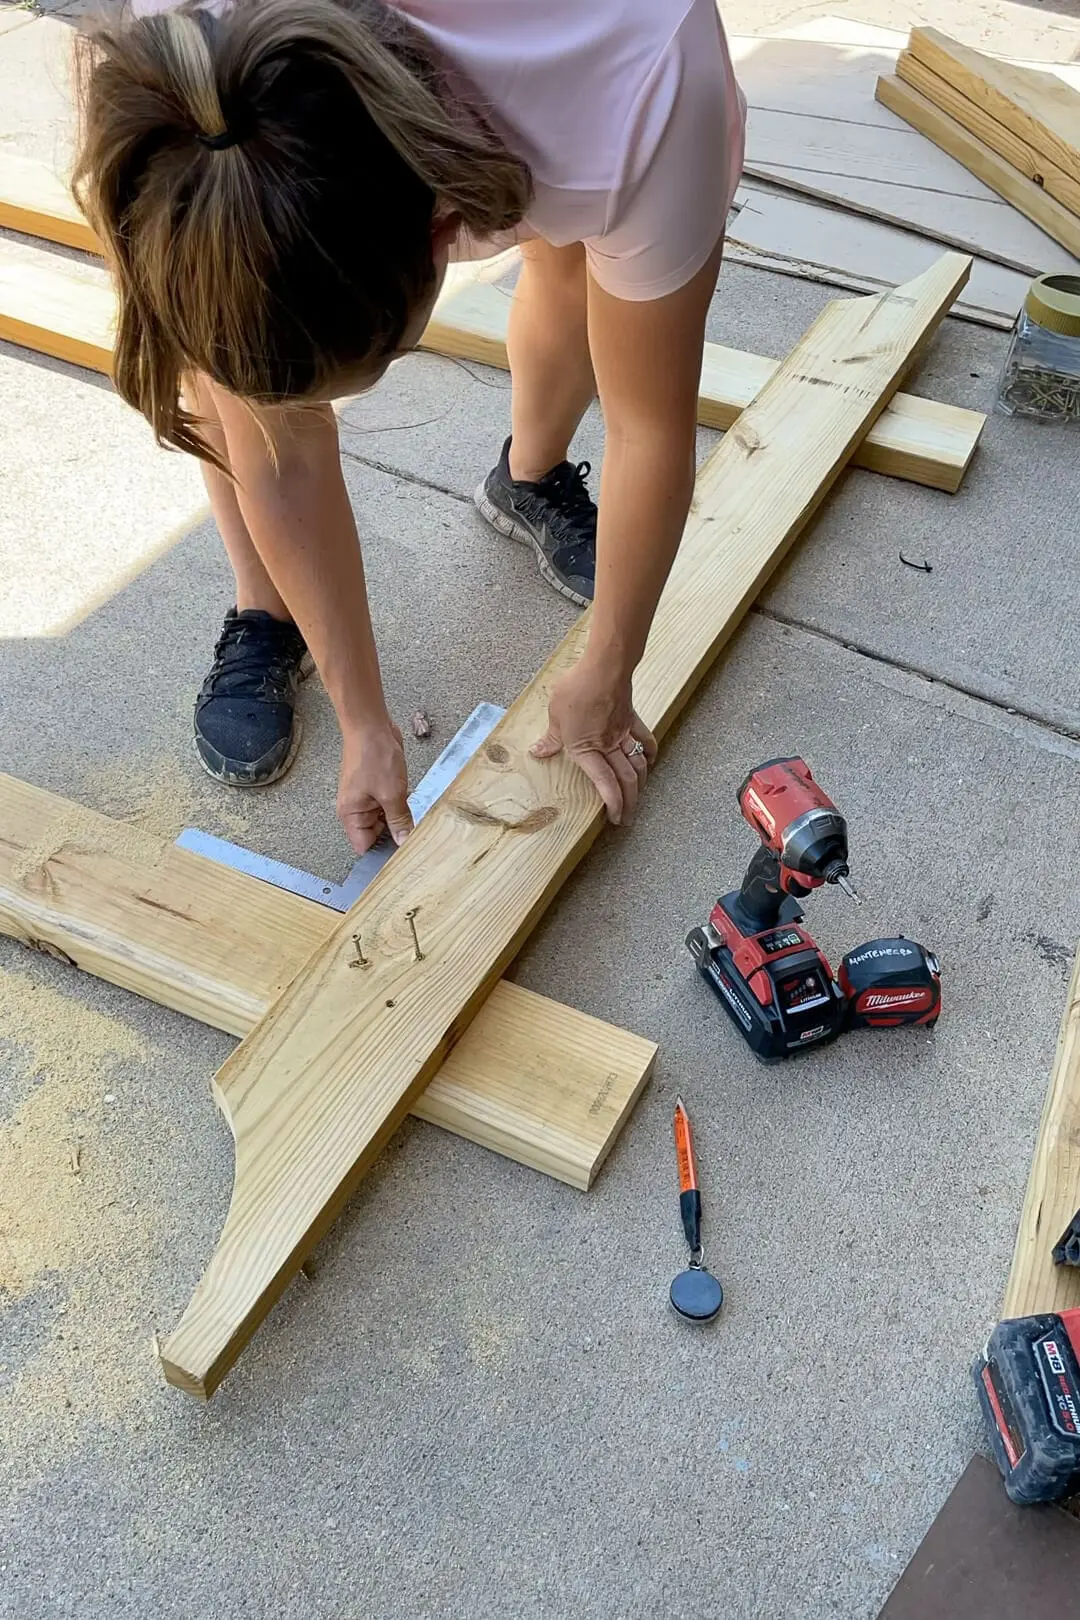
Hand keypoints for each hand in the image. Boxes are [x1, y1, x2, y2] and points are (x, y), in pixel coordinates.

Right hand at [337, 721, 411, 854]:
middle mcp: (356, 809)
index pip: (364, 846)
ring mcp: (367, 798)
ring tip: (417, 823)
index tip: (404, 856)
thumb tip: (404, 842)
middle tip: (417, 840)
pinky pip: (390, 806)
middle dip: (395, 836)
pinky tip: (414, 807)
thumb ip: (398, 820)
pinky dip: (401, 807)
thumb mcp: (391, 793)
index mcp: (351, 814)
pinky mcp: (378, 788)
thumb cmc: (373, 756)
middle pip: (376, 835)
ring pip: (385, 820)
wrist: (371, 725)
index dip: (382, 853)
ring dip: (400, 820)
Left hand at [530, 656, 657, 824]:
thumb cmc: (576, 688)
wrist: (604, 667)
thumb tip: (538, 751)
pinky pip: (644, 740)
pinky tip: (650, 762)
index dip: (613, 803)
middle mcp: (608, 745)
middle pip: (625, 779)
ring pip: (638, 765)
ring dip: (640, 784)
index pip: (604, 783)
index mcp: (586, 748)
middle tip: (628, 817)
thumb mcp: (555, 713)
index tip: (615, 817)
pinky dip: (649, 753)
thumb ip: (551, 737)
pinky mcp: (631, 719)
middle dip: (629, 802)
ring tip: (638, 796)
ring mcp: (623, 733)